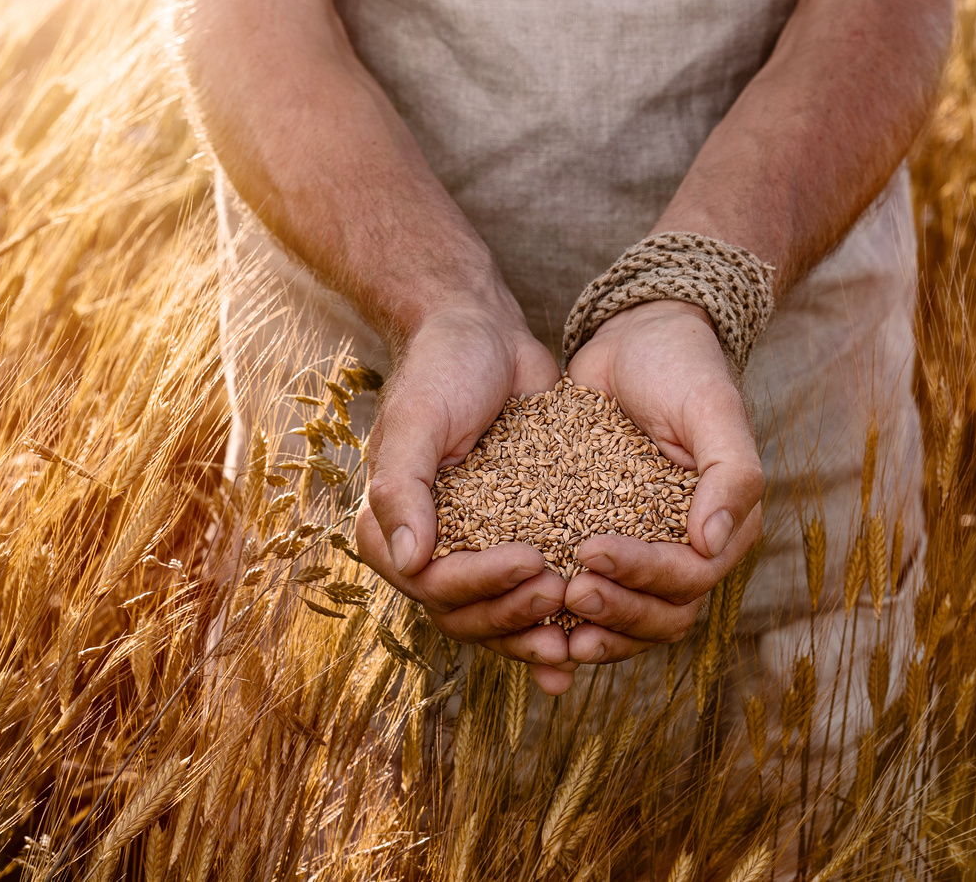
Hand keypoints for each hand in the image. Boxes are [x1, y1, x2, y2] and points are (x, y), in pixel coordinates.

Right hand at [353, 303, 578, 692]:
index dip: (482, 586)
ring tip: (580, 623)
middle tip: (561, 589)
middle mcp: (427, 548)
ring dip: (534, 628)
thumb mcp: (418, 419)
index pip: (432, 585)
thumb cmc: (442, 367)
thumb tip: (410, 559)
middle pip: (465, 615)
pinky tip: (585, 642)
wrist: (485, 333)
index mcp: (391, 528)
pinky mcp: (516, 537)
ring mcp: (473, 549)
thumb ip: (403, 488)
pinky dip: (554, 621)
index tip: (533, 560)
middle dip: (513, 614)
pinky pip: (529, 592)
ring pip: (498, 617)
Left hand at [561, 299, 765, 664]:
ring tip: (553, 617)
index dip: (644, 576)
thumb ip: (730, 474)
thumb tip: (710, 543)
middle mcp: (689, 548)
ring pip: (630, 618)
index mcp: (725, 524)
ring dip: (597, 628)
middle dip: (618, 612)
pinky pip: (594, 593)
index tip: (590, 552)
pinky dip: (569, 616)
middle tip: (568, 593)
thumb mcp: (712, 408)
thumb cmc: (683, 366)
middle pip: (663, 614)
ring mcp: (646, 549)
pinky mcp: (603, 538)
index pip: (691, 577)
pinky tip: (535, 619)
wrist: (636, 337)